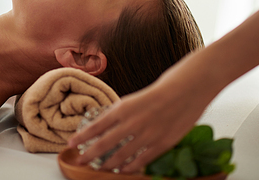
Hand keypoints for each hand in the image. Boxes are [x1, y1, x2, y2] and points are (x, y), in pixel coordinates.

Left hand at [68, 58, 216, 173]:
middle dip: (89, 154)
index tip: (71, 143)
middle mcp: (132, 122)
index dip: (82, 137)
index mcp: (123, 108)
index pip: (96, 126)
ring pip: (121, 155)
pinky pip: (142, 160)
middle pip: (104, 144)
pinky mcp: (162, 143)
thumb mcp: (135, 98)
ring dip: (108, 164)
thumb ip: (122, 113)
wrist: (188, 88)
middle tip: (79, 160)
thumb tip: (106, 124)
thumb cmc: (161, 89)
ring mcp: (147, 135)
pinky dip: (130, 167)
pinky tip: (123, 170)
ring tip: (99, 168)